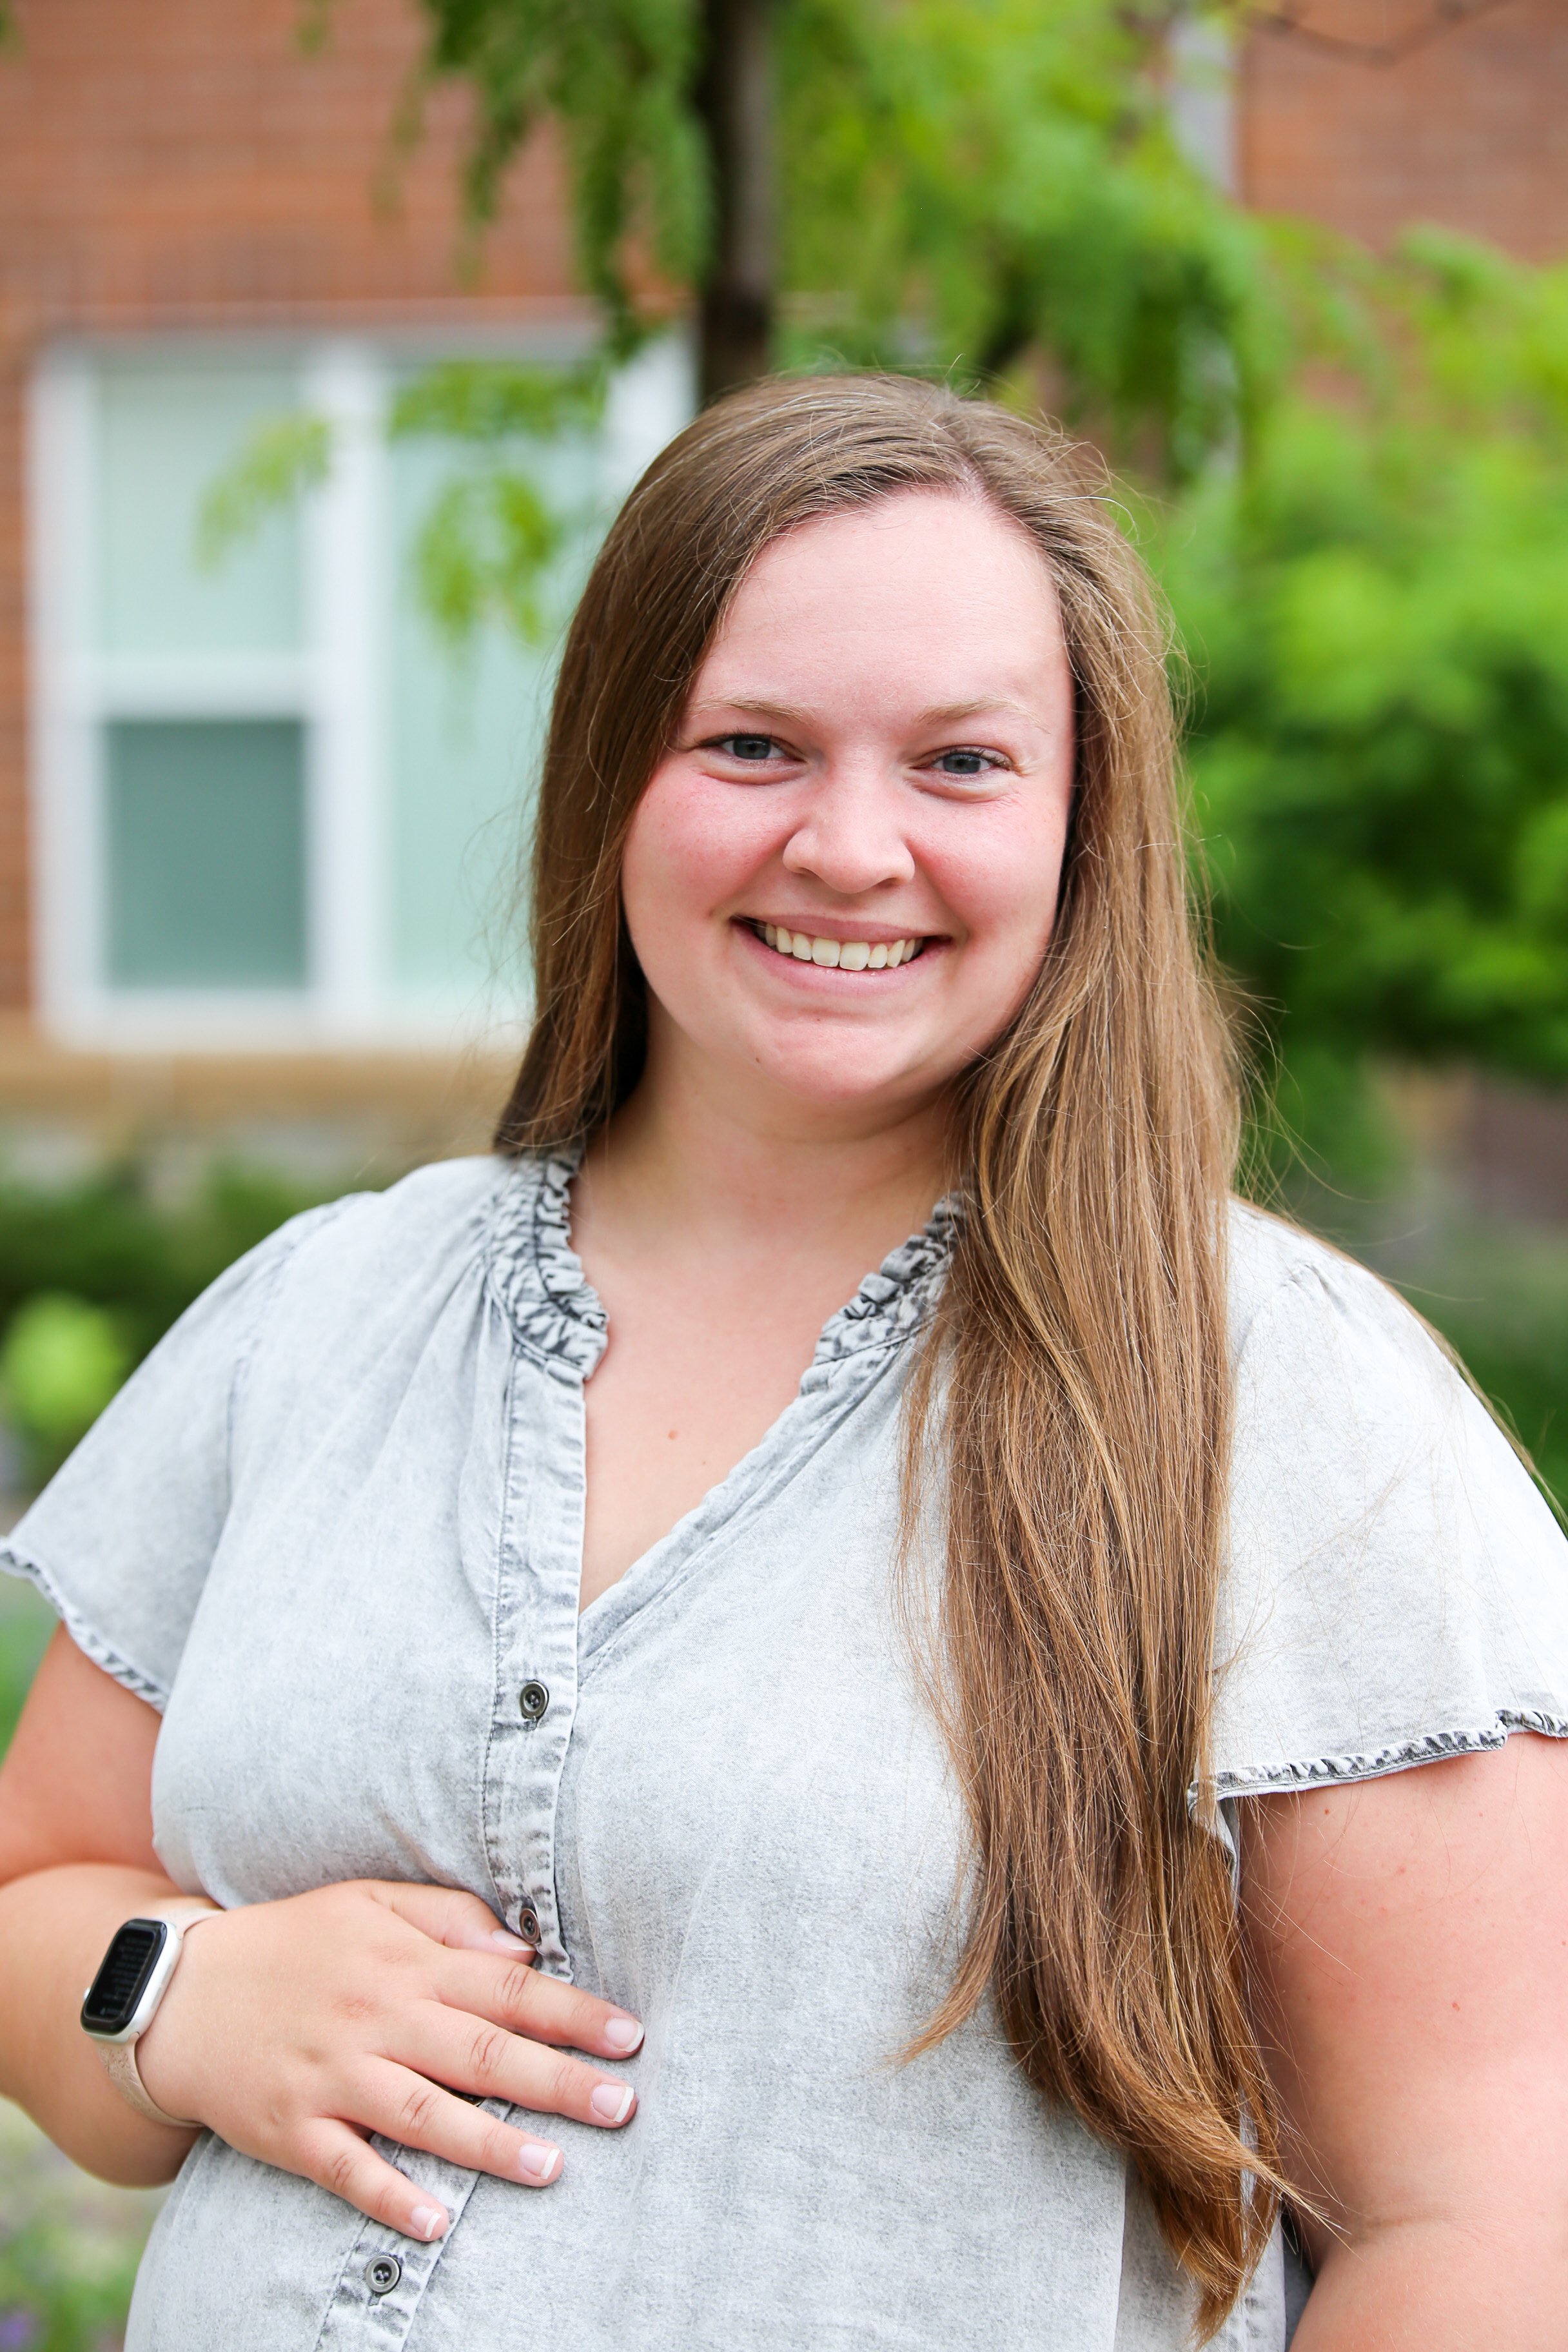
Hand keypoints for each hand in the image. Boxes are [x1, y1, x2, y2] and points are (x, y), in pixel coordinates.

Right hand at [134, 1881, 641, 2240]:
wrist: (180, 1991)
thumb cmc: (294, 1943)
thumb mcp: (370, 1903)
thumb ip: (448, 1918)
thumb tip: (521, 1949)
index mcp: (405, 1962)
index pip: (506, 1987)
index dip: (572, 2012)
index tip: (629, 2036)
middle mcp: (376, 2017)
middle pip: (480, 2051)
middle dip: (556, 2080)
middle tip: (621, 2105)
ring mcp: (333, 2076)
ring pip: (423, 2114)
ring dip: (491, 2144)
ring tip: (552, 2167)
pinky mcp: (292, 2129)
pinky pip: (348, 2169)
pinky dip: (392, 2198)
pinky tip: (437, 2222)